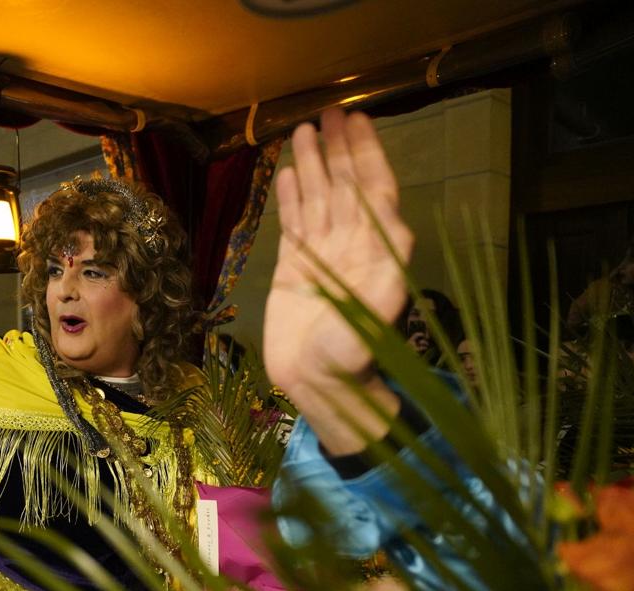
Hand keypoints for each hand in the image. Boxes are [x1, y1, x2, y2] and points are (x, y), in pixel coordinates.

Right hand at [263, 109, 412, 453]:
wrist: (316, 385)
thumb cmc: (350, 357)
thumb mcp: (373, 320)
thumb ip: (386, 277)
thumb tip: (397, 227)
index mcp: (377, 251)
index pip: (375, 191)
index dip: (368, 156)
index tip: (361, 122)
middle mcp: (353, 245)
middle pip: (347, 186)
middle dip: (341, 150)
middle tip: (332, 113)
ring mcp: (323, 254)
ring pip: (318, 198)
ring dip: (312, 165)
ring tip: (302, 131)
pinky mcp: (295, 267)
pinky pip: (294, 222)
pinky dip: (290, 197)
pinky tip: (285, 173)